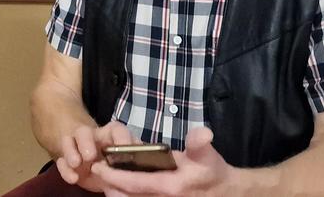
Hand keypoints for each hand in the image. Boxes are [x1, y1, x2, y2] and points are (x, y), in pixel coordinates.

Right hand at [55, 121, 135, 191]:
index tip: (122, 150)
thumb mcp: (128, 163)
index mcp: (113, 136)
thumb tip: (141, 172)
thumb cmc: (119, 165)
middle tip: (90, 156)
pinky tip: (73, 178)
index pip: (117, 130)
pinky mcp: (67, 160)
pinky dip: (65, 169)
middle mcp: (93, 137)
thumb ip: (132, 164)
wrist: (98, 169)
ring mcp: (77, 147)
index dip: (120, 139)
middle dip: (86, 142)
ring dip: (71, 150)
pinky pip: (61, 159)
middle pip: (85, 131)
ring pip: (69, 140)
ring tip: (76, 163)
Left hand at [91, 127, 236, 196]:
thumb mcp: (208, 155)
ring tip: (106, 180)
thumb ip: (200, 144)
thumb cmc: (212, 171)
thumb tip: (202, 133)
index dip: (112, 176)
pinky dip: (127, 195)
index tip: (97, 166)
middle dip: (109, 186)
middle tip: (97, 171)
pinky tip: (121, 188)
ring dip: (116, 192)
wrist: (226, 193)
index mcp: (170, 186)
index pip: (133, 183)